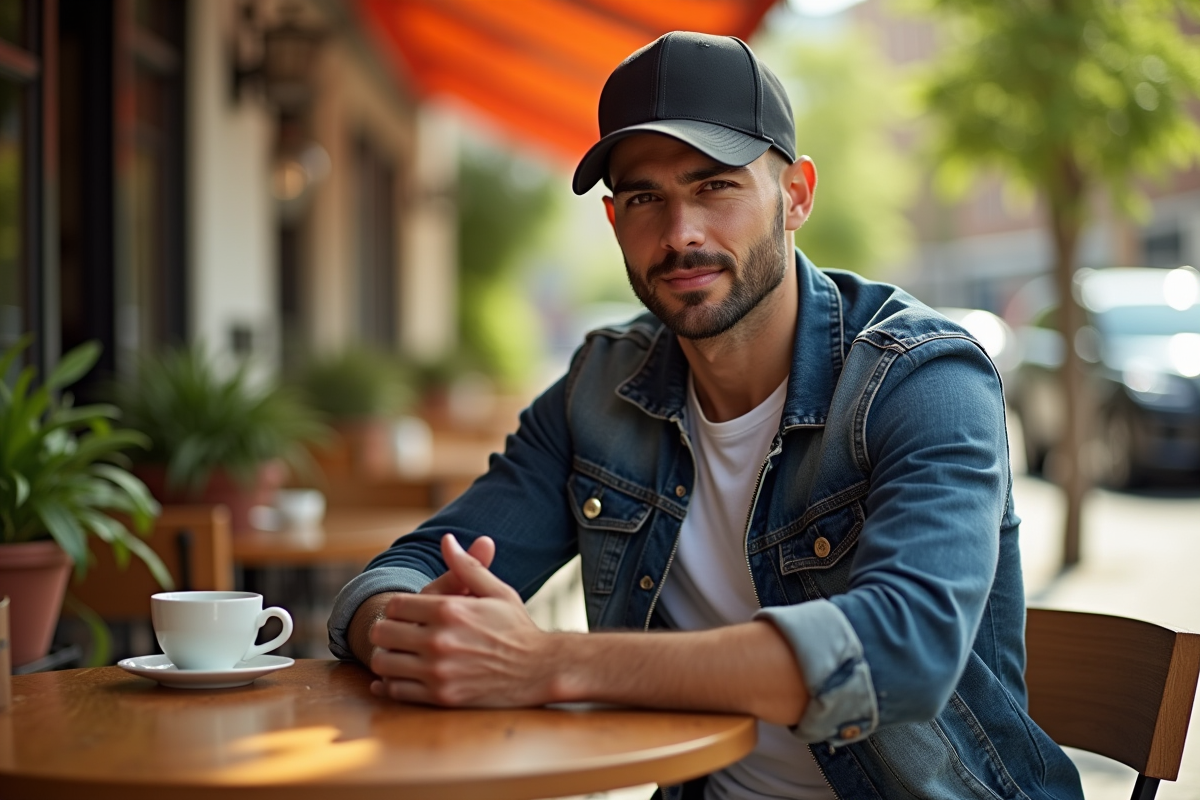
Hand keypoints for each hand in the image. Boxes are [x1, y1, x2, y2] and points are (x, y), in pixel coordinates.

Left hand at [368, 533, 553, 706]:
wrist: (540, 670)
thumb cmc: (517, 628)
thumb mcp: (496, 591)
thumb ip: (466, 566)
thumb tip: (447, 539)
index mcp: (449, 610)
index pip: (395, 605)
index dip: (397, 608)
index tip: (406, 614)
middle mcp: (439, 640)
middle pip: (382, 633)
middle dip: (387, 631)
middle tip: (398, 634)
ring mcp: (438, 671)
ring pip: (384, 663)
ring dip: (387, 658)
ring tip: (401, 655)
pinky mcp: (441, 697)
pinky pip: (397, 691)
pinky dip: (391, 685)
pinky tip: (399, 677)